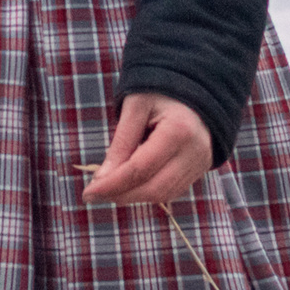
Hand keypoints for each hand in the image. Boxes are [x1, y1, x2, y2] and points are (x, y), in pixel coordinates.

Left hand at [83, 93, 214, 206]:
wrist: (194, 91)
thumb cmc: (160, 94)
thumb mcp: (135, 108)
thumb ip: (121, 142)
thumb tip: (102, 178)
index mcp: (178, 131)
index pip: (140, 169)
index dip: (112, 185)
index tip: (88, 193)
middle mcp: (194, 153)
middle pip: (155, 189)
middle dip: (122, 195)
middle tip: (94, 195)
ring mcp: (200, 164)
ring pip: (165, 194)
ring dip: (134, 197)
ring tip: (108, 190)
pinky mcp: (199, 170)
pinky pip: (173, 190)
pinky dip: (148, 192)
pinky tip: (129, 186)